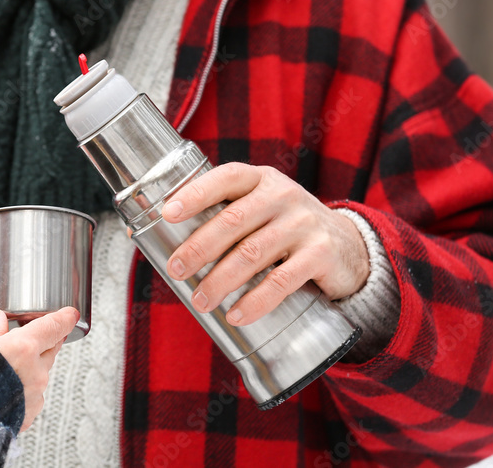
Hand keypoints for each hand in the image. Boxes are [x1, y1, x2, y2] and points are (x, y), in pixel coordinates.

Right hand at [0, 307, 78, 430]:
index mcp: (24, 347)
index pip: (54, 327)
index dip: (64, 318)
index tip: (70, 314)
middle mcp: (35, 370)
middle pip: (52, 349)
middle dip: (48, 341)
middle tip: (40, 336)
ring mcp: (35, 394)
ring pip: (41, 374)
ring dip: (31, 368)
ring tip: (8, 369)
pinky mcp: (30, 413)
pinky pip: (33, 396)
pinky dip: (24, 390)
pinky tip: (6, 390)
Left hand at [162, 163, 368, 326]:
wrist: (347, 245)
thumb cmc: (283, 227)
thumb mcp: (257, 210)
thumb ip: (217, 216)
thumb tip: (145, 236)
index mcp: (260, 179)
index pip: (224, 179)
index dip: (194, 194)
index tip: (167, 213)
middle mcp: (282, 195)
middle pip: (232, 221)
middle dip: (198, 248)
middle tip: (175, 270)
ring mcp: (303, 223)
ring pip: (252, 253)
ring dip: (221, 280)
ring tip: (200, 300)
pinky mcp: (321, 254)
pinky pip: (282, 280)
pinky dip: (256, 300)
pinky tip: (237, 314)